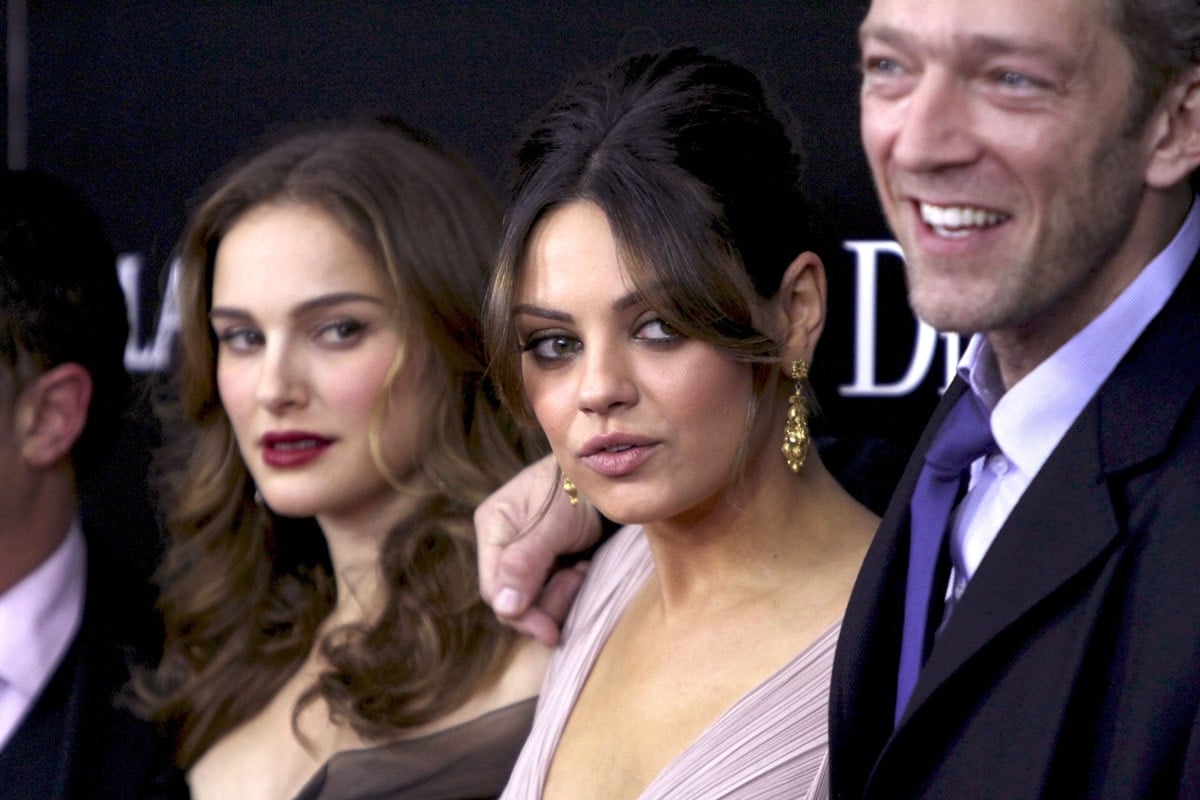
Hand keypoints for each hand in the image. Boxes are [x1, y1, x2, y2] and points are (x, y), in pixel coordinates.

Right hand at [475, 455, 601, 644]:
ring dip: (562, 593)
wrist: (608, 474)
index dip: (521, 614)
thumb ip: (525, 562)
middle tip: (578, 576)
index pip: (494, 588)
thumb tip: (503, 608)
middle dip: (547, 601)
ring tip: (582, 568)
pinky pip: (551, 592)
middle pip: (513, 599)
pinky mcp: (546, 561)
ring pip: (534, 600)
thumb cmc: (578, 487)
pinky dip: (569, 588)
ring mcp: (525, 554)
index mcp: (493, 527)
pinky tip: (583, 566)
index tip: (550, 630)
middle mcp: (504, 544)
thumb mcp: (552, 523)